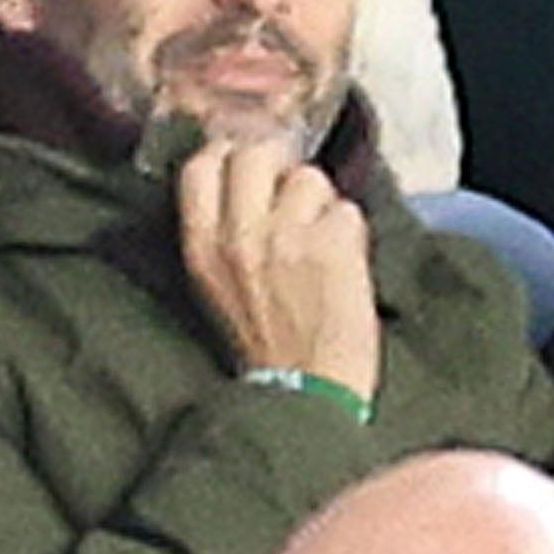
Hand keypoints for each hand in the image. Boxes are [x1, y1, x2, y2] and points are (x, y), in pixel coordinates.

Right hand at [176, 138, 379, 403]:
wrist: (306, 399)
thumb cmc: (269, 352)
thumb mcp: (218, 291)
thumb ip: (224, 233)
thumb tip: (247, 178)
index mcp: (203, 248)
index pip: (201, 166)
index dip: (229, 157)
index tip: (248, 169)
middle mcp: (240, 236)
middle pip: (256, 153)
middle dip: (279, 168)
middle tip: (293, 202)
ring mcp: (287, 236)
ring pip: (309, 178)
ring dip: (322, 207)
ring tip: (320, 250)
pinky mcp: (331, 245)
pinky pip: (347, 211)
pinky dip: (351, 236)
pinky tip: (342, 271)